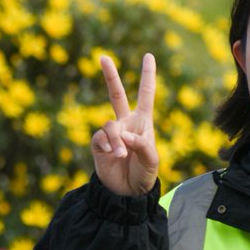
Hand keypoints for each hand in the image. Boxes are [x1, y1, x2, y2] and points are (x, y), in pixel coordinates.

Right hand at [90, 52, 159, 196]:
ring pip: (110, 125)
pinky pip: (100, 138)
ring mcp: (111, 134)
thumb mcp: (151, 161)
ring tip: (120, 156)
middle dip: (110, 75)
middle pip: (116, 94)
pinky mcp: (98, 145)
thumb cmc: (144, 176)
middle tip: (102, 57)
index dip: (148, 75)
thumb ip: (141, 145)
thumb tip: (123, 134)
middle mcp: (125, 123)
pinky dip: (107, 146)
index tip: (148, 56)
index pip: (146, 94)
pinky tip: (112, 156)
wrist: (126, 193)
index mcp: (143, 122)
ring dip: (116, 140)